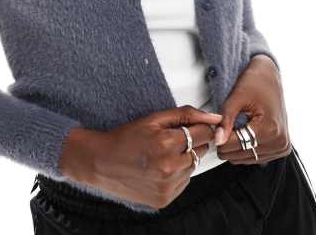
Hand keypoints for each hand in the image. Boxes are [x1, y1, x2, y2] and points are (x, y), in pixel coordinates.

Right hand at [65, 106, 222, 209]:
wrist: (101, 162)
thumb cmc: (125, 138)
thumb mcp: (153, 119)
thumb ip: (186, 115)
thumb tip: (214, 117)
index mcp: (166, 144)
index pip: (204, 132)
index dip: (198, 126)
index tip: (189, 126)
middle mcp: (169, 168)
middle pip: (202, 149)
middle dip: (192, 141)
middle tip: (171, 139)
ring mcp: (167, 186)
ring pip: (193, 166)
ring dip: (184, 158)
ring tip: (162, 153)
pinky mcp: (164, 199)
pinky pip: (184, 182)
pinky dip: (177, 173)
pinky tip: (160, 167)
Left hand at [214, 54, 290, 164]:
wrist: (270, 77)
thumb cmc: (254, 82)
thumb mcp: (237, 97)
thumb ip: (226, 120)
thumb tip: (217, 140)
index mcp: (270, 129)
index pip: (236, 145)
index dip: (219, 137)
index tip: (213, 128)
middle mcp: (279, 142)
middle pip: (241, 154)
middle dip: (227, 142)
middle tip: (223, 125)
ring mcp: (282, 147)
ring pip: (247, 158)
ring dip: (236, 146)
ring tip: (234, 127)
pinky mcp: (281, 148)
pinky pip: (256, 156)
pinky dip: (246, 148)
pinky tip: (243, 132)